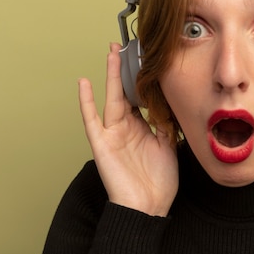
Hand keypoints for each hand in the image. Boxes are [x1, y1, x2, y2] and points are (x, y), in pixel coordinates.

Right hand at [78, 43, 178, 215]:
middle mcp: (126, 128)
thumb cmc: (158, 183)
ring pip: (111, 98)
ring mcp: (112, 134)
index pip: (141, 97)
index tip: (148, 59)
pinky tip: (84, 82)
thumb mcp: (169, 147)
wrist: (148, 207)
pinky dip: (86, 101)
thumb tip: (169, 104)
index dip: (143, 79)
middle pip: (125, 92)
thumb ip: (166, 125)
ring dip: (111, 75)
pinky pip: (91, 119)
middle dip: (125, 69)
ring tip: (112, 51)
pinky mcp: (101, 143)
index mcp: (142, 128)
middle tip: (126, 46)